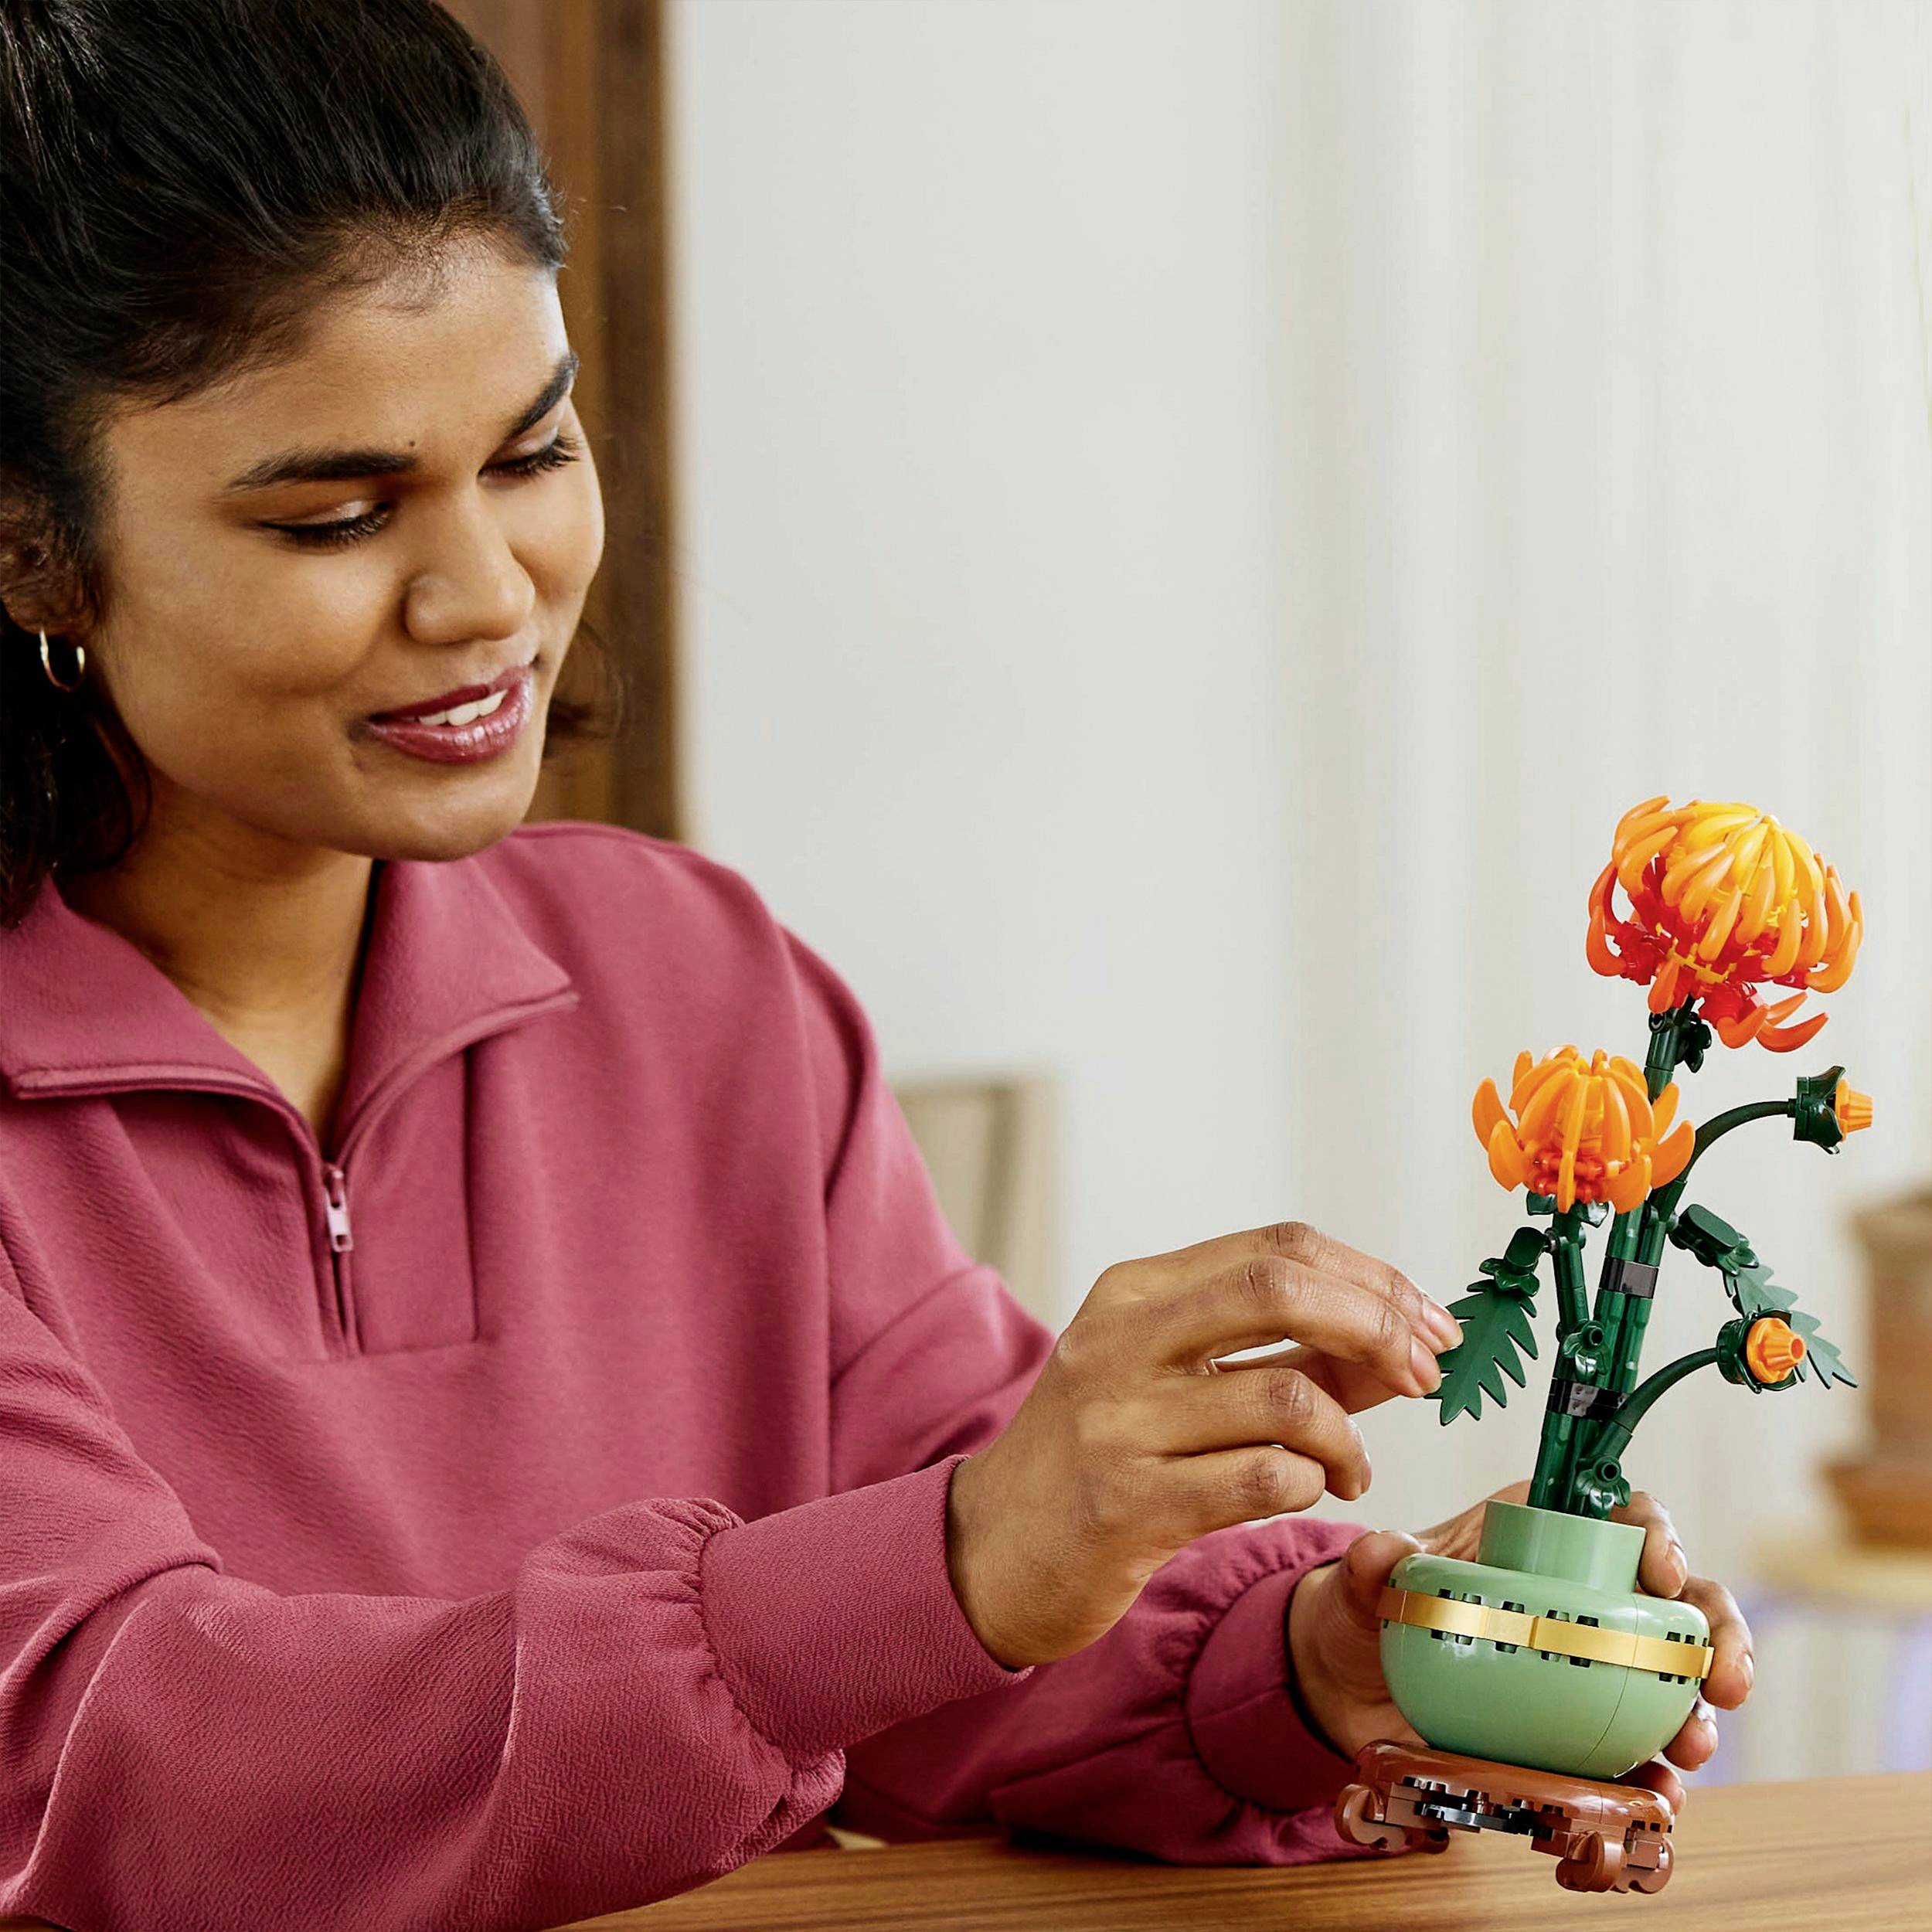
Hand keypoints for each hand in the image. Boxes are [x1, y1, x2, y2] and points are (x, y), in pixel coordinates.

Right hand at [946, 1220, 1460, 1668]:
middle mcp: (1119, 1341)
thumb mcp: (1176, 1383)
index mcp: (1134, 1293)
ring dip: (1348, 1437)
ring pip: (1286, 1397)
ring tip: (1351, 1467)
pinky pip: (1263, 1478)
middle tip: (1422, 1374)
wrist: (994, 1551)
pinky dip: (1309, 1483)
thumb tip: (1398, 1346)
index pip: (1277, 1248)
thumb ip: (1283, 1358)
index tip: (1428, 1322)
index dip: (1370, 1278)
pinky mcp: (1126, 1503)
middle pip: (1280, 1289)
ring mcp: (1118, 1420)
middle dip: (1377, 1326)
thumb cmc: (1102, 1458)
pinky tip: (1305, 1491)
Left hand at [1285, 1480, 1754, 1808]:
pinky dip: (1656, 1773)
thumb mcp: (1370, 1583)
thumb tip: (1380, 1553)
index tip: (1666, 1573)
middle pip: (1682, 1602)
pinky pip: (1638, 1747)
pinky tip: (1658, 1796)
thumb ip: (1374, 1566)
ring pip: (1677, 1680)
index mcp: (1547, 1533)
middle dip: (1719, 1639)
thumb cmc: (1375, 1610)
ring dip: (1699, 1715)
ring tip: (1690, 1752)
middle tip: (1725, 1686)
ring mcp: (1595, 1663)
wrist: (1354, 1688)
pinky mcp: (1585, 1727)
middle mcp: (1588, 1593)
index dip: (1661, 1537)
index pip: (1625, 1517)